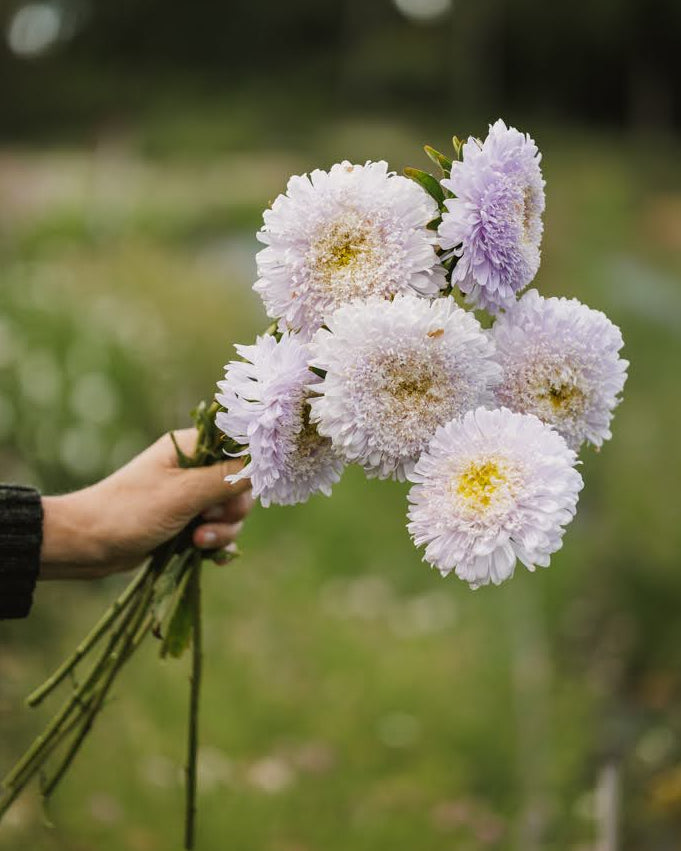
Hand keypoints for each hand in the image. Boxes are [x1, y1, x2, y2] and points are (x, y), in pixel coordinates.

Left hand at [40, 429, 251, 578]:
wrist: (86, 545)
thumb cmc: (129, 511)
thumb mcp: (183, 494)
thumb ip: (226, 479)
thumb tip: (264, 463)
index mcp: (190, 448)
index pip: (238, 448)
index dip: (247, 470)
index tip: (238, 491)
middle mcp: (193, 468)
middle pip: (240, 486)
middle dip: (230, 510)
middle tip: (206, 520)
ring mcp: (190, 497)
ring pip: (230, 513)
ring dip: (221, 531)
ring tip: (197, 543)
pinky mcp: (186, 522)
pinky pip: (217, 531)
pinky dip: (215, 544)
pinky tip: (206, 556)